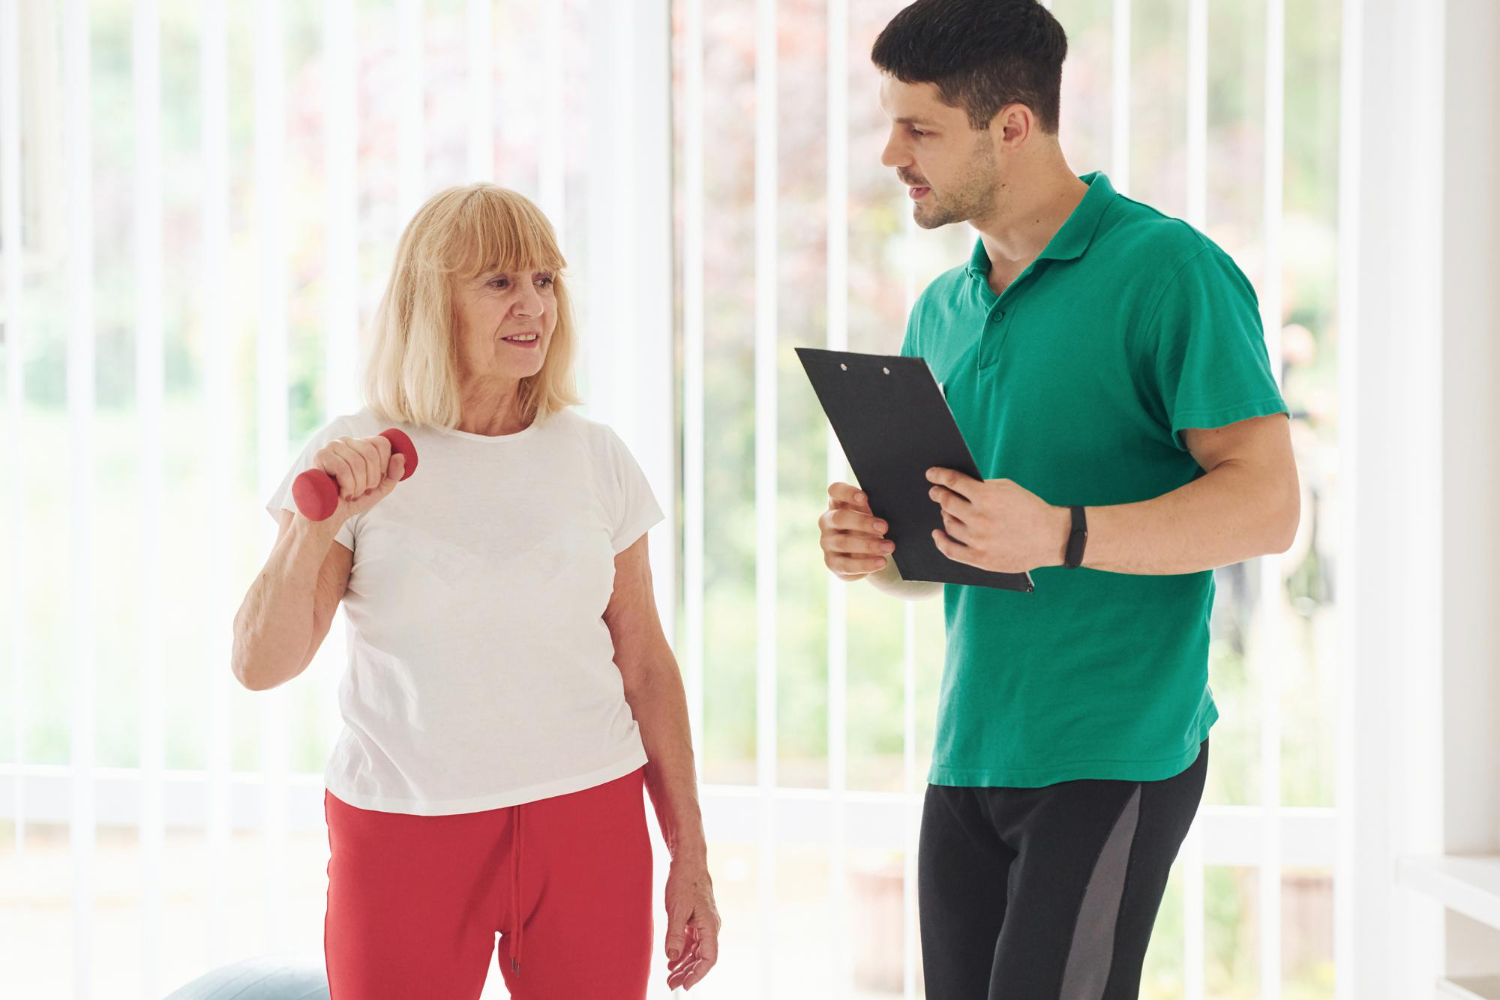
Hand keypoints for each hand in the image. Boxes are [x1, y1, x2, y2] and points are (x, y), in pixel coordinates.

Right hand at [311, 434, 405, 520]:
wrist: (329, 515)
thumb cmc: (353, 499)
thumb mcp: (380, 488)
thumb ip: (394, 474)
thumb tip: (401, 456)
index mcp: (362, 444)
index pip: (382, 443)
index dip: (384, 465)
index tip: (375, 481)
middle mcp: (347, 441)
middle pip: (371, 454)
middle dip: (371, 479)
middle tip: (362, 491)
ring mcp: (333, 446)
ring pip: (357, 463)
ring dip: (358, 486)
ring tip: (351, 493)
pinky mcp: (320, 456)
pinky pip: (343, 469)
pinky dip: (347, 487)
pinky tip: (342, 494)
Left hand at [663, 858, 720, 990]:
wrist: (688, 861)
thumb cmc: (684, 881)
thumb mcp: (677, 908)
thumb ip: (674, 934)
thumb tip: (672, 957)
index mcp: (710, 925)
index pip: (709, 958)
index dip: (698, 974)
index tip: (685, 986)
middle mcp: (711, 926)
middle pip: (703, 958)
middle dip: (688, 973)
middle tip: (670, 984)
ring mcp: (704, 923)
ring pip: (697, 951)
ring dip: (684, 964)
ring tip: (669, 976)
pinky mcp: (697, 919)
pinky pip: (692, 941)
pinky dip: (683, 952)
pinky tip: (672, 960)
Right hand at [819, 482, 895, 579]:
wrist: (866, 555)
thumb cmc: (871, 527)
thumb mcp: (873, 516)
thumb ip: (875, 510)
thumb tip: (891, 508)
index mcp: (837, 503)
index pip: (835, 491)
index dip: (847, 493)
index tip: (865, 497)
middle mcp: (828, 521)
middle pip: (839, 518)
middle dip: (863, 522)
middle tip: (884, 527)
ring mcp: (827, 543)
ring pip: (843, 543)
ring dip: (868, 545)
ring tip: (889, 547)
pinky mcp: (832, 563)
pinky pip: (846, 565)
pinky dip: (865, 564)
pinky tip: (881, 562)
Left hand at [925, 467, 1069, 573]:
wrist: (1051, 537)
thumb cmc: (1030, 509)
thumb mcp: (1007, 488)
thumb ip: (982, 486)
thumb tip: (957, 486)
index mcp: (987, 497)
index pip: (952, 482)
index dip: (938, 476)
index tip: (931, 475)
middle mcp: (979, 518)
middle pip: (946, 503)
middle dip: (938, 495)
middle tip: (935, 493)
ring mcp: (978, 540)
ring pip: (948, 524)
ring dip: (945, 515)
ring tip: (946, 511)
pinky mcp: (980, 559)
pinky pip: (950, 550)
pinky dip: (940, 541)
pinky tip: (937, 534)